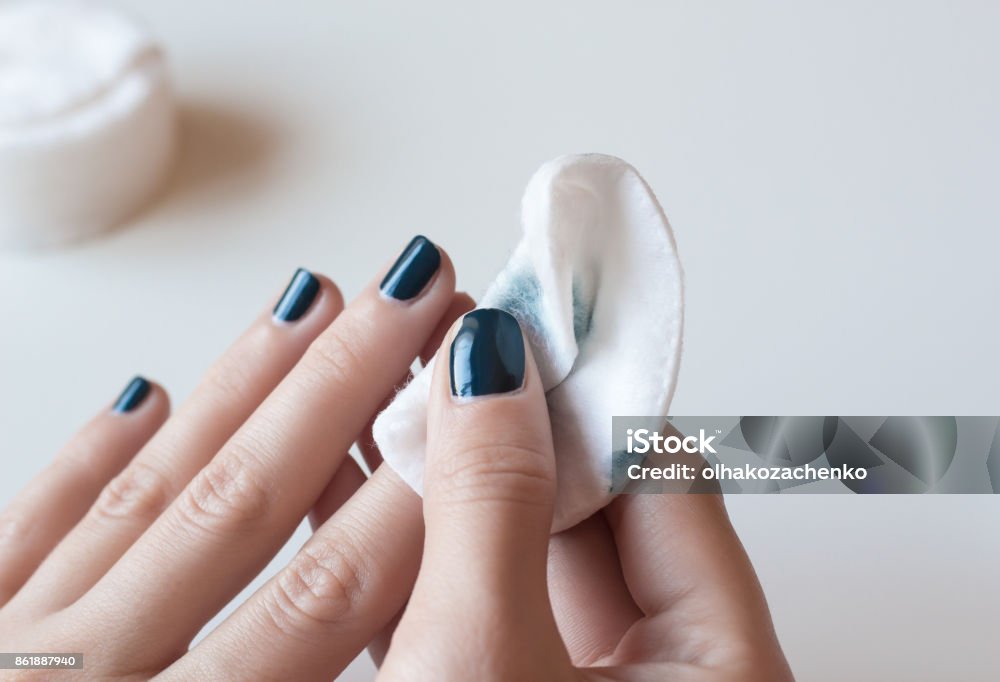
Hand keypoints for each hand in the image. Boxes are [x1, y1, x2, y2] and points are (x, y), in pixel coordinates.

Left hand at [0, 236, 470, 679]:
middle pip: (243, 502)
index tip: (475, 394)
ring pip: (150, 491)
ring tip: (310, 303)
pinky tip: (140, 398)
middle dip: (342, 387)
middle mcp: (91, 674)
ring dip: (242, 388)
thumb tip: (412, 608)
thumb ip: (312, 677)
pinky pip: (24, 528)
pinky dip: (92, 455)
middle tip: (413, 294)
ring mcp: (15, 647)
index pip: (328, 588)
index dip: (413, 487)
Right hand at [379, 309, 792, 680]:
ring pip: (530, 558)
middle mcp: (667, 672)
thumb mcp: (483, 655)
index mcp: (720, 664)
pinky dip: (437, 557)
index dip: (585, 394)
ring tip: (407, 401)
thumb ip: (493, 505)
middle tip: (454, 353)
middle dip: (513, 433)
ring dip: (465, 488)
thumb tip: (488, 363)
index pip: (664, 478)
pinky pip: (488, 607)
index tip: (522, 325)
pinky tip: (383, 495)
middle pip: (596, 511)